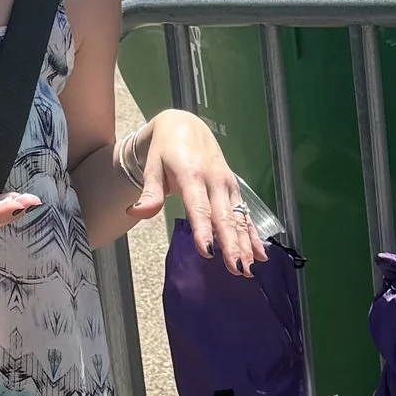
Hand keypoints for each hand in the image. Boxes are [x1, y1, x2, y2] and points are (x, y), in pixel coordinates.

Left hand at [132, 111, 262, 275]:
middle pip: (224, 217)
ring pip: (239, 218)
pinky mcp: (233, 190)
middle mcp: (214, 181)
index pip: (198, 207)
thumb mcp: (153, 168)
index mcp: (192, 175)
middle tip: (236, 269)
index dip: (203, 230)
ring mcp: (227, 185)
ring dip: (245, 244)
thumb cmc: (165, 150)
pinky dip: (253, 234)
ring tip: (249, 268)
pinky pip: (245, 215)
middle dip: (232, 245)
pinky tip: (260, 254)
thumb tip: (136, 212)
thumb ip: (149, 193)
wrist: (186, 126)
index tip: (207, 251)